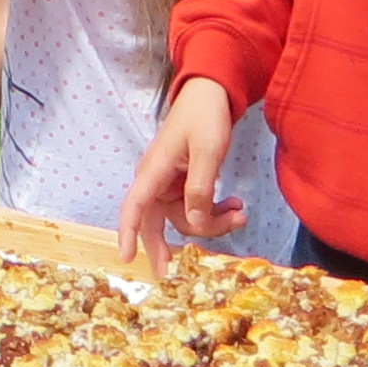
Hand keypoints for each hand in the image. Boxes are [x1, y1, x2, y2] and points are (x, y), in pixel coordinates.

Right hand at [117, 79, 242, 274]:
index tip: (126, 259)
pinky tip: (236, 206)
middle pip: (157, 222)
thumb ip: (200, 189)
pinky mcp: (185, 183)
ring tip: (241, 214)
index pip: (134, 208)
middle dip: (172, 244)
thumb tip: (191, 221)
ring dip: (212, 222)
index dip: (127, 234)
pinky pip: (196, 207)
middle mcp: (156, 181)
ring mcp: (170, 183)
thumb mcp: (207, 151)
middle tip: (178, 273)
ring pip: (184, 217)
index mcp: (154, 171)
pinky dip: (216, 211)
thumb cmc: (205, 116)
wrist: (212, 93)